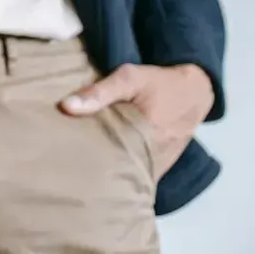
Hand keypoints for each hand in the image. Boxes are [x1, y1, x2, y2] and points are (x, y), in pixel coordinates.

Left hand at [61, 64, 214, 177]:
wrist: (195, 91)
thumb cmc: (159, 82)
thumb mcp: (129, 78)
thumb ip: (99, 92)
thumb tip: (66, 106)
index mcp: (143, 138)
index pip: (105, 159)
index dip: (82, 160)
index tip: (61, 158)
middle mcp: (151, 158)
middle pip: (113, 171)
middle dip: (90, 169)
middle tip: (65, 163)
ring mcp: (157, 166)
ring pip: (125, 177)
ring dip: (105, 173)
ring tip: (78, 167)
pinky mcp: (160, 166)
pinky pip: (137, 177)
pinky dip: (121, 173)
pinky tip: (101, 169)